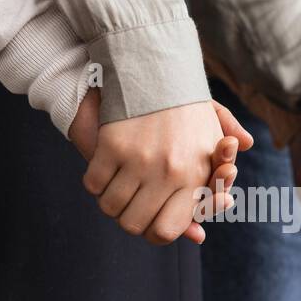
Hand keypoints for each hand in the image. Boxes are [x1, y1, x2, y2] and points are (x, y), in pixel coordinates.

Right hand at [72, 94, 251, 244]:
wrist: (155, 64)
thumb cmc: (182, 108)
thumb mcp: (207, 141)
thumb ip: (200, 195)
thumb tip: (198, 236)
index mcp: (195, 174)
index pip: (169, 229)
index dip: (156, 233)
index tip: (151, 224)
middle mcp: (170, 171)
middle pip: (136, 225)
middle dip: (129, 221)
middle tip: (130, 207)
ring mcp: (140, 159)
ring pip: (111, 207)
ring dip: (109, 203)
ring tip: (114, 189)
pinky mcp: (112, 145)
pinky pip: (94, 184)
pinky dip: (94, 183)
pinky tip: (101, 173)